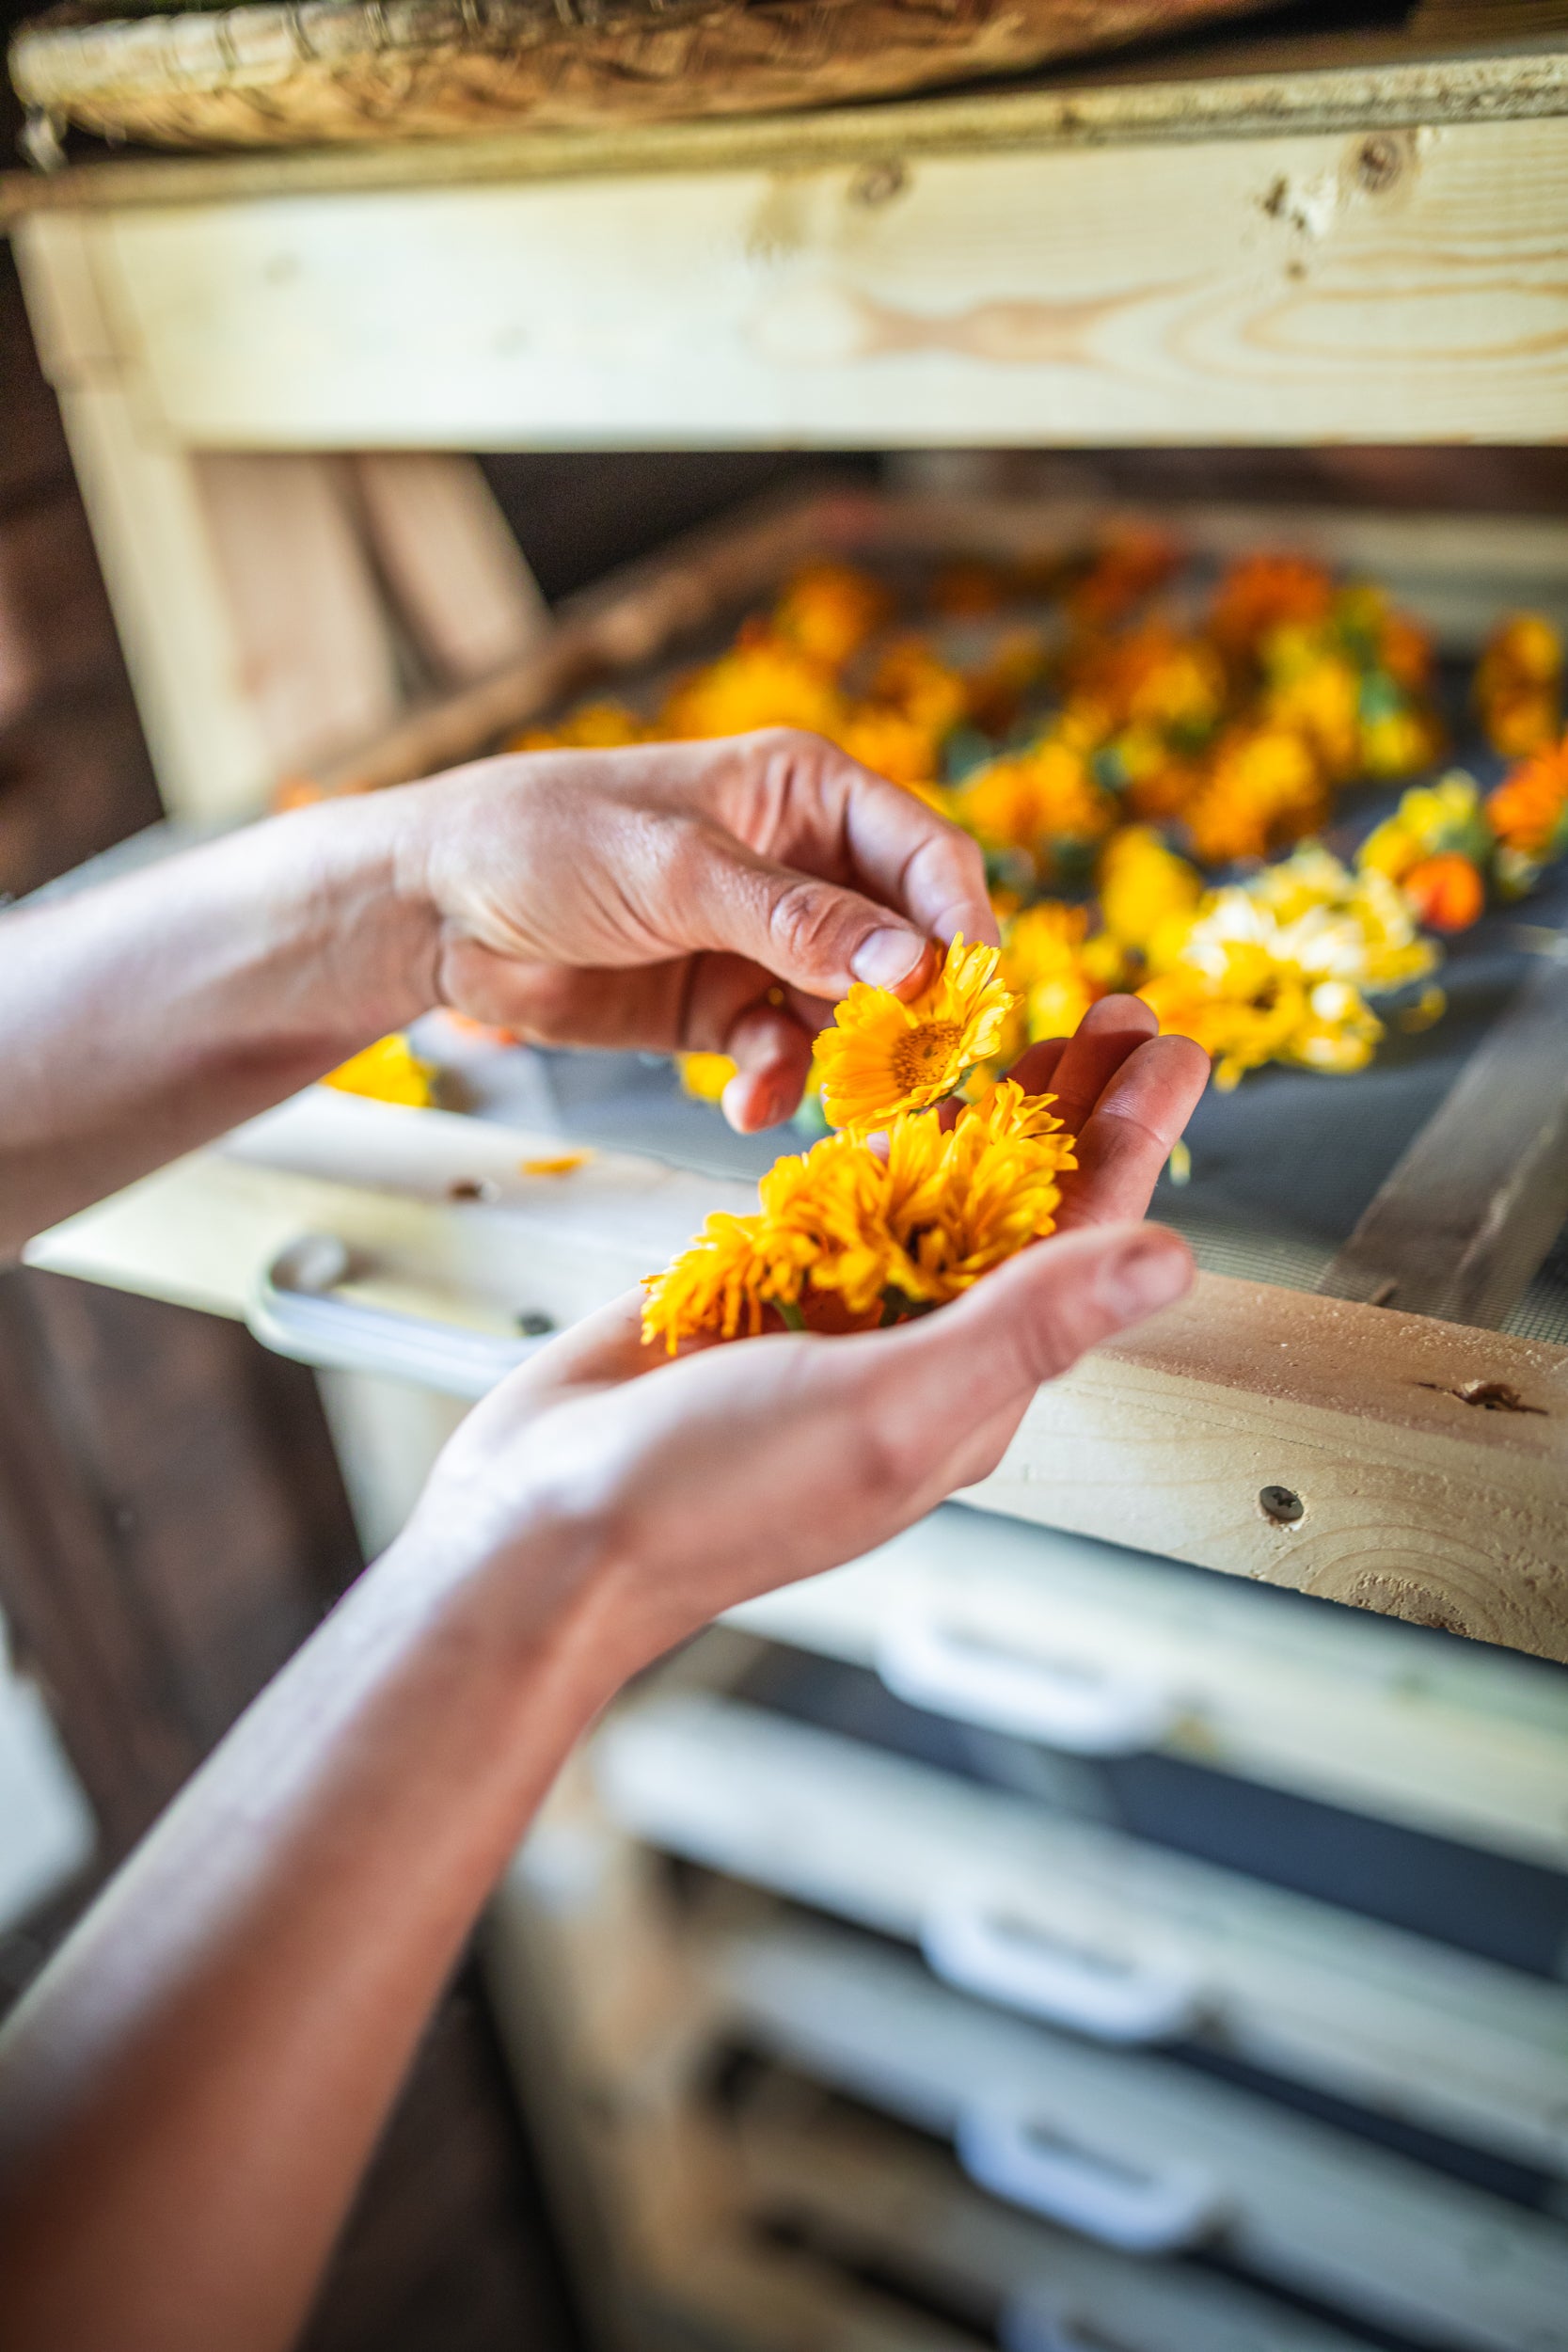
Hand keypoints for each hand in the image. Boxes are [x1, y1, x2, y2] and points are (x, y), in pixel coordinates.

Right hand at [393, 1001, 1207, 1682]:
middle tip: (1123, 1014)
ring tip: (1036, 1030)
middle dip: (1078, 1108)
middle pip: (1026, 1205)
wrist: (543, 1519)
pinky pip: (842, 1203)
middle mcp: (920, 1348)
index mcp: (971, 1384)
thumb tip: (1170, 1261)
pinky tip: (911, 1100)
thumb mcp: (894, 1406)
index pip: (1081, 1244)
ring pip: (939, 1193)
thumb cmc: (713, 1496)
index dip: (1130, 1140)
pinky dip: (881, 1143)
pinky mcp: (764, 1290)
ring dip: (993, 1110)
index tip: (1173, 1050)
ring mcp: (839, 1317)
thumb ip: (1029, 1326)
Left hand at [398, 731, 994, 1132]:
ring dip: (847, 1064)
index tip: (967, 1000)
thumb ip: (795, 922)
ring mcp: (764, 943)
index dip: (960, 926)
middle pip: (905, 946)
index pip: (927, 857)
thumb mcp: (677, 871)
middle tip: (915, 1079)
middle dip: (912, 1015)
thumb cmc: (548, 841)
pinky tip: (747, 1105)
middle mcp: (802, 866)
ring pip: (851, 1014)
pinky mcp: (720, 1008)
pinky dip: (776, 1084)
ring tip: (836, 1106)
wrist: (433, 905)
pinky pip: (783, 1054)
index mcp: (808, 794)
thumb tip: (912, 967)